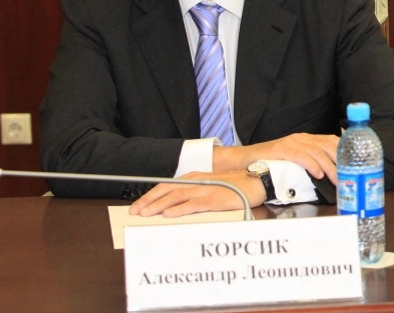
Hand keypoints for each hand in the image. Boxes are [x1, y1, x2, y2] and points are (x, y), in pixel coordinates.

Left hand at [128, 170, 265, 217]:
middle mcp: (198, 182)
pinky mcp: (216, 199)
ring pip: (176, 198)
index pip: (166, 186)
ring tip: (146, 214)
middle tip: (134, 212)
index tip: (138, 205)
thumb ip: (195, 192)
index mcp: (195, 178)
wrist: (258, 180)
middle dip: (148, 202)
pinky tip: (169, 215)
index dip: (150, 196)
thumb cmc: (237, 184)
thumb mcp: (212, 185)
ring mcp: (206, 190)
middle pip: (167, 191)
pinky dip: (180, 209)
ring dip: (158, 206)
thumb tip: (176, 205)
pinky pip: (194, 205)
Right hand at [213, 133, 340, 184]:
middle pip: (327, 146)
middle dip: (339, 162)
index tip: (353, 164)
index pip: (331, 141)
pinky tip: (318, 173)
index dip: (343, 152)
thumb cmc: (272, 162)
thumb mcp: (295, 159)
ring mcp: (292, 142)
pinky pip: (300, 155)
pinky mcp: (281, 149)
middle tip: (347, 177)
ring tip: (335, 179)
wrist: (246, 158)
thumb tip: (330, 175)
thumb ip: (311, 162)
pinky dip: (311, 165)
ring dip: (328, 166)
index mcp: (307, 139)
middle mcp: (302, 138)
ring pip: (316, 152)